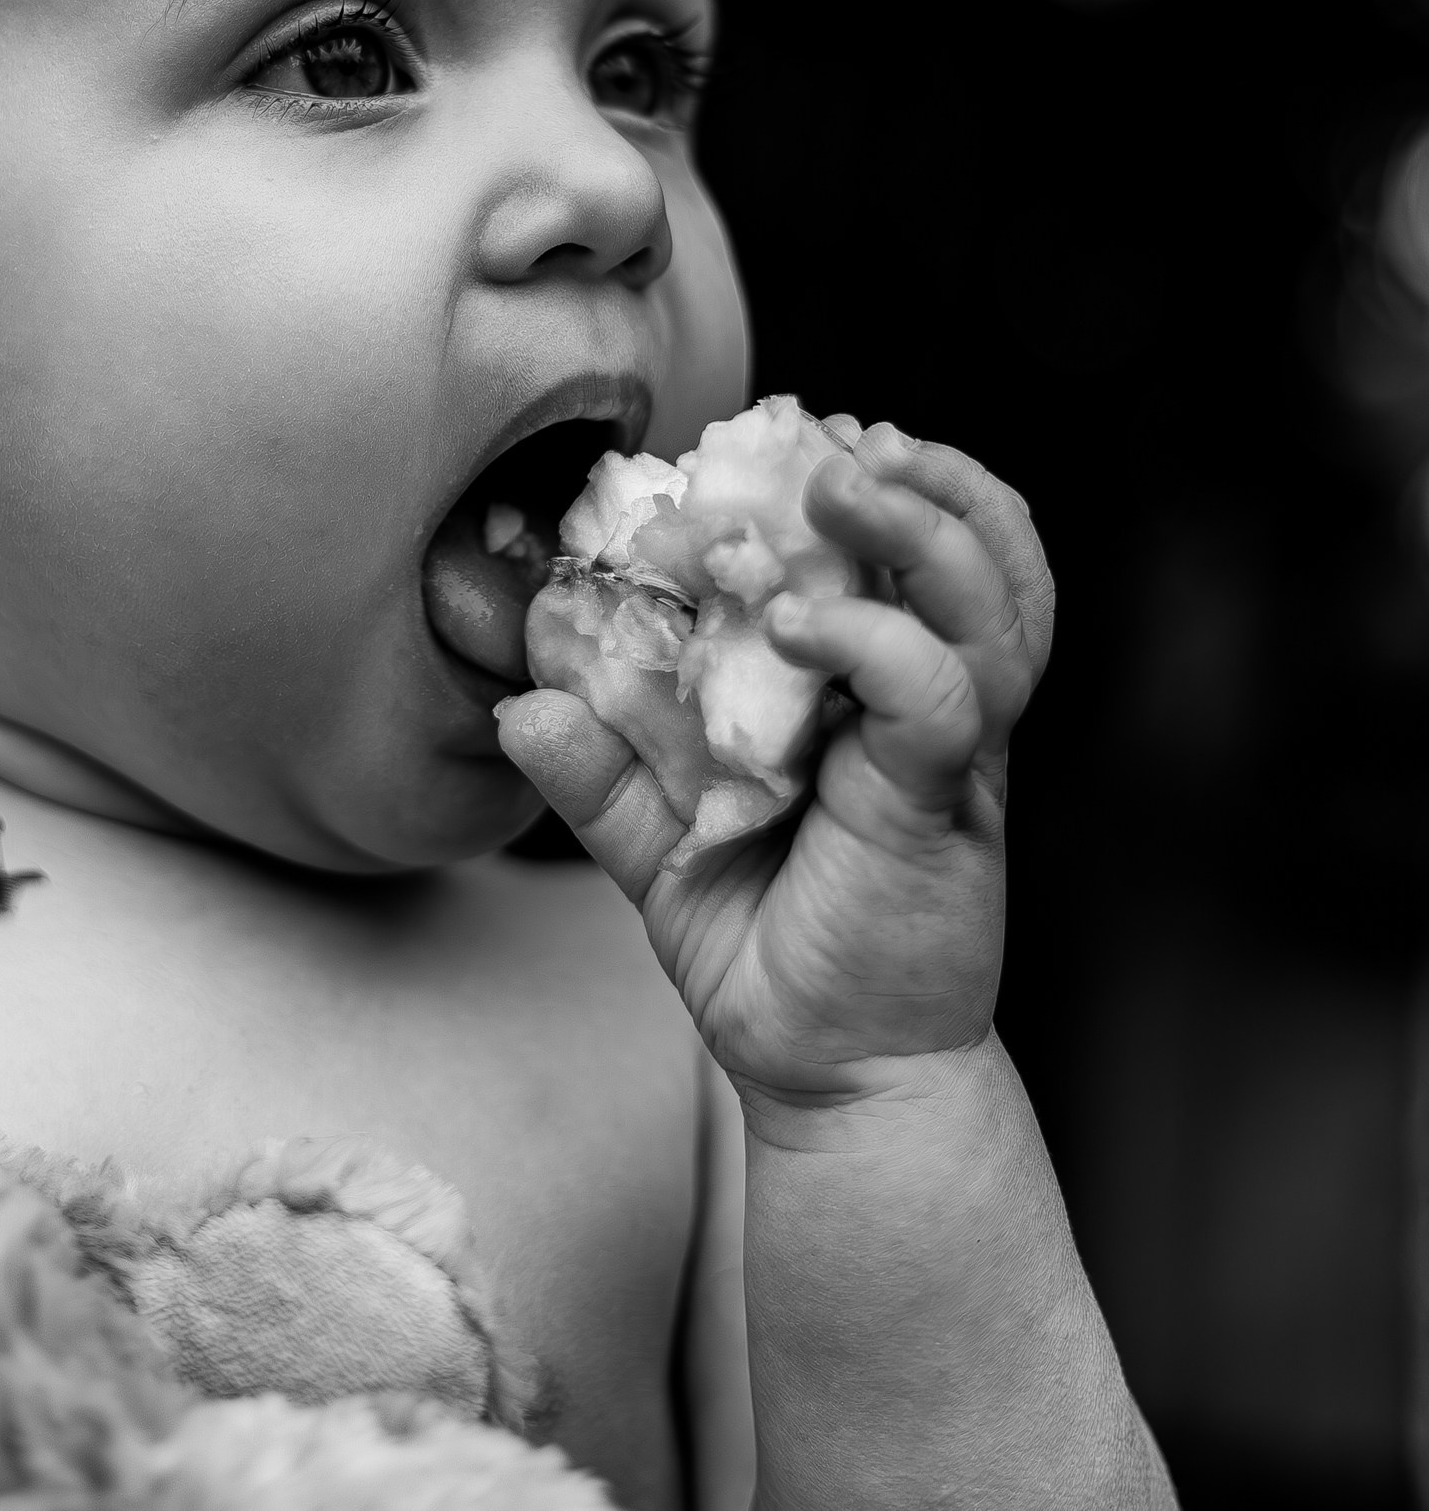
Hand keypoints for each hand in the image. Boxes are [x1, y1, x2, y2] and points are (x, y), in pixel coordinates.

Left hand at [495, 422, 1053, 1114]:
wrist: (830, 1078)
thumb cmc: (767, 954)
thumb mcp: (663, 852)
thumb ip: (603, 774)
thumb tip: (519, 699)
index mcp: (889, 695)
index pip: (918, 558)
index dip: (886, 481)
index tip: (801, 432)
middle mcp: (938, 709)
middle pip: (985, 556)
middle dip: (927, 480)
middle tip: (842, 440)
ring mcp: (952, 755)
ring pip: (991, 607)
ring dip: (923, 527)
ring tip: (843, 481)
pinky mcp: (942, 806)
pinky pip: (941, 698)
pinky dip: (876, 641)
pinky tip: (797, 621)